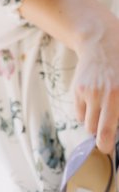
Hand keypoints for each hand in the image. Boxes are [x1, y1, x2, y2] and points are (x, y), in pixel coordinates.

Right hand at [73, 11, 118, 153]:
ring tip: (102, 109)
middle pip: (94, 131)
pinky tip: (94, 100)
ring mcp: (87, 92)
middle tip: (107, 128)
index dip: (105, 144)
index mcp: (117, 97)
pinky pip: (78, 112)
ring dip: (93, 122)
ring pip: (86, 123)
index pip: (107, 132)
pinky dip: (85, 112)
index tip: (105, 147)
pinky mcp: (77, 89)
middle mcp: (101, 96)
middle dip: (101, 134)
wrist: (103, 43)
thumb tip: (112, 130)